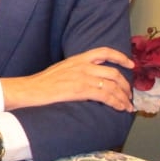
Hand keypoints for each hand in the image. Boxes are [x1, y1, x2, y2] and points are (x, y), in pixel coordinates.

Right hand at [0, 47, 134, 112]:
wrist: (29, 90)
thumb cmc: (41, 84)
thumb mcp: (61, 70)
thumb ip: (76, 70)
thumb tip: (90, 79)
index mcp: (77, 59)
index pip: (104, 52)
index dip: (121, 57)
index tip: (131, 64)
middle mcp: (82, 66)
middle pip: (113, 73)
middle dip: (125, 86)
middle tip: (128, 95)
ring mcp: (82, 77)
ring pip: (112, 85)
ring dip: (123, 97)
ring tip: (127, 106)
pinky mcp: (80, 90)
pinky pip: (105, 95)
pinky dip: (116, 102)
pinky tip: (120, 108)